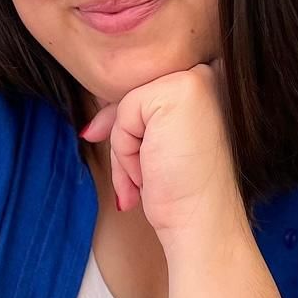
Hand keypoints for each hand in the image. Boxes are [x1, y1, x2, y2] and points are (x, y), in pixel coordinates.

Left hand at [79, 58, 248, 256]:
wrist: (202, 225)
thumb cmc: (180, 191)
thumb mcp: (152, 145)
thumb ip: (130, 121)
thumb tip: (90, 128)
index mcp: (206, 83)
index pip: (144, 92)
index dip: (129, 129)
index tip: (141, 166)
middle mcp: (206, 73)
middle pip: (133, 95)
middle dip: (124, 141)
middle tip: (142, 179)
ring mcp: (195, 78)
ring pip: (126, 104)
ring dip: (124, 150)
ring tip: (147, 179)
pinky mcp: (178, 91)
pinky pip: (124, 113)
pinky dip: (125, 150)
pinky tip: (149, 174)